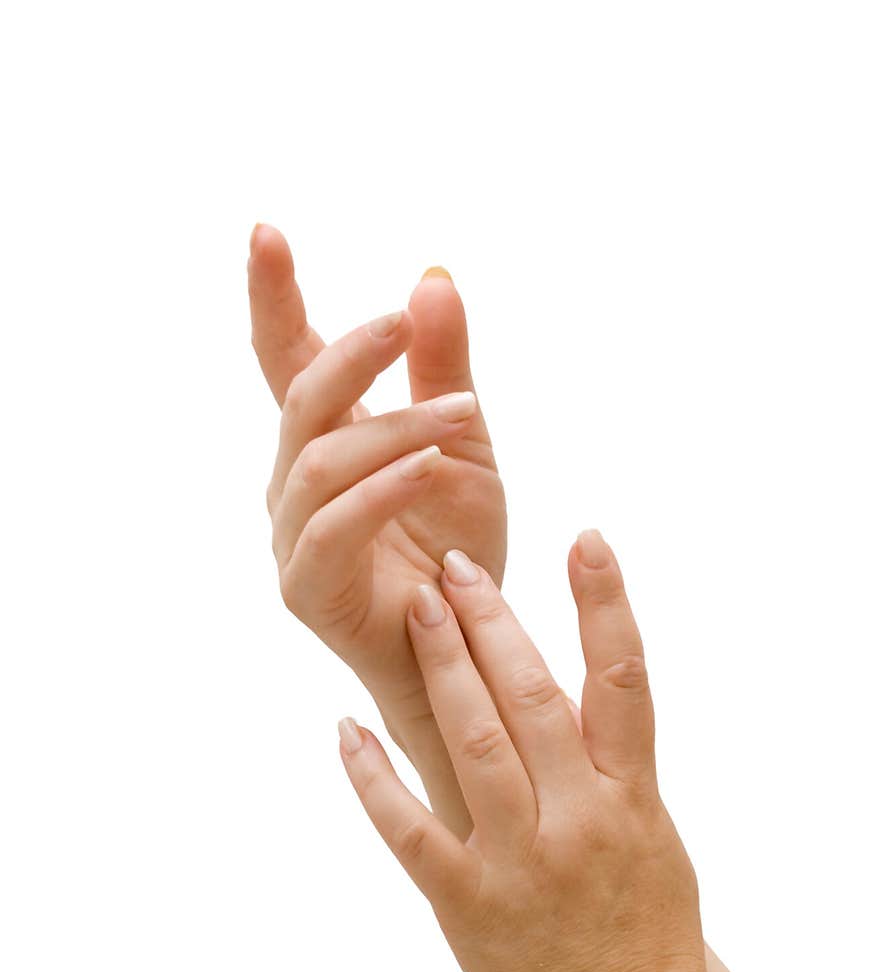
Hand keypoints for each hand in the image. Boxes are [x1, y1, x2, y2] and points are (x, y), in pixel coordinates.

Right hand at [249, 224, 505, 830]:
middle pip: (302, 397)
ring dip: (393, 427)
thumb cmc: (458, 544)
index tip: (266, 231)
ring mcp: (294, 535)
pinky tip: (430, 465)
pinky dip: (382, 489)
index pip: (286, 357)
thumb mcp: (463, 441)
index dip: (274, 297)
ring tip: (460, 415)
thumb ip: (442, 369)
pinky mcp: (307, 587)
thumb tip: (431, 276)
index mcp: (326, 440)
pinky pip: (334, 526)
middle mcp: (295, 482)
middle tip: (405, 322)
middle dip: (353, 355)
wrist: (470, 644)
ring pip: (321, 458)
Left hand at [337, 531, 750, 971]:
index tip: (586, 538)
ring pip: (472, 744)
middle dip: (491, 621)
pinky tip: (343, 729)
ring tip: (415, 604)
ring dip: (440, 668)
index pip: (624, 679)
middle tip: (456, 562)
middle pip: (530, 696)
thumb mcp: (650, 833)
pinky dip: (372, 777)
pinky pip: (409, 829)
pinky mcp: (464, 902)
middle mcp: (576, 818)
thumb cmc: (645, 930)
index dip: (606, 604)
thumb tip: (570, 686)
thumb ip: (613, 760)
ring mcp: (518, 860)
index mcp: (632, 797)